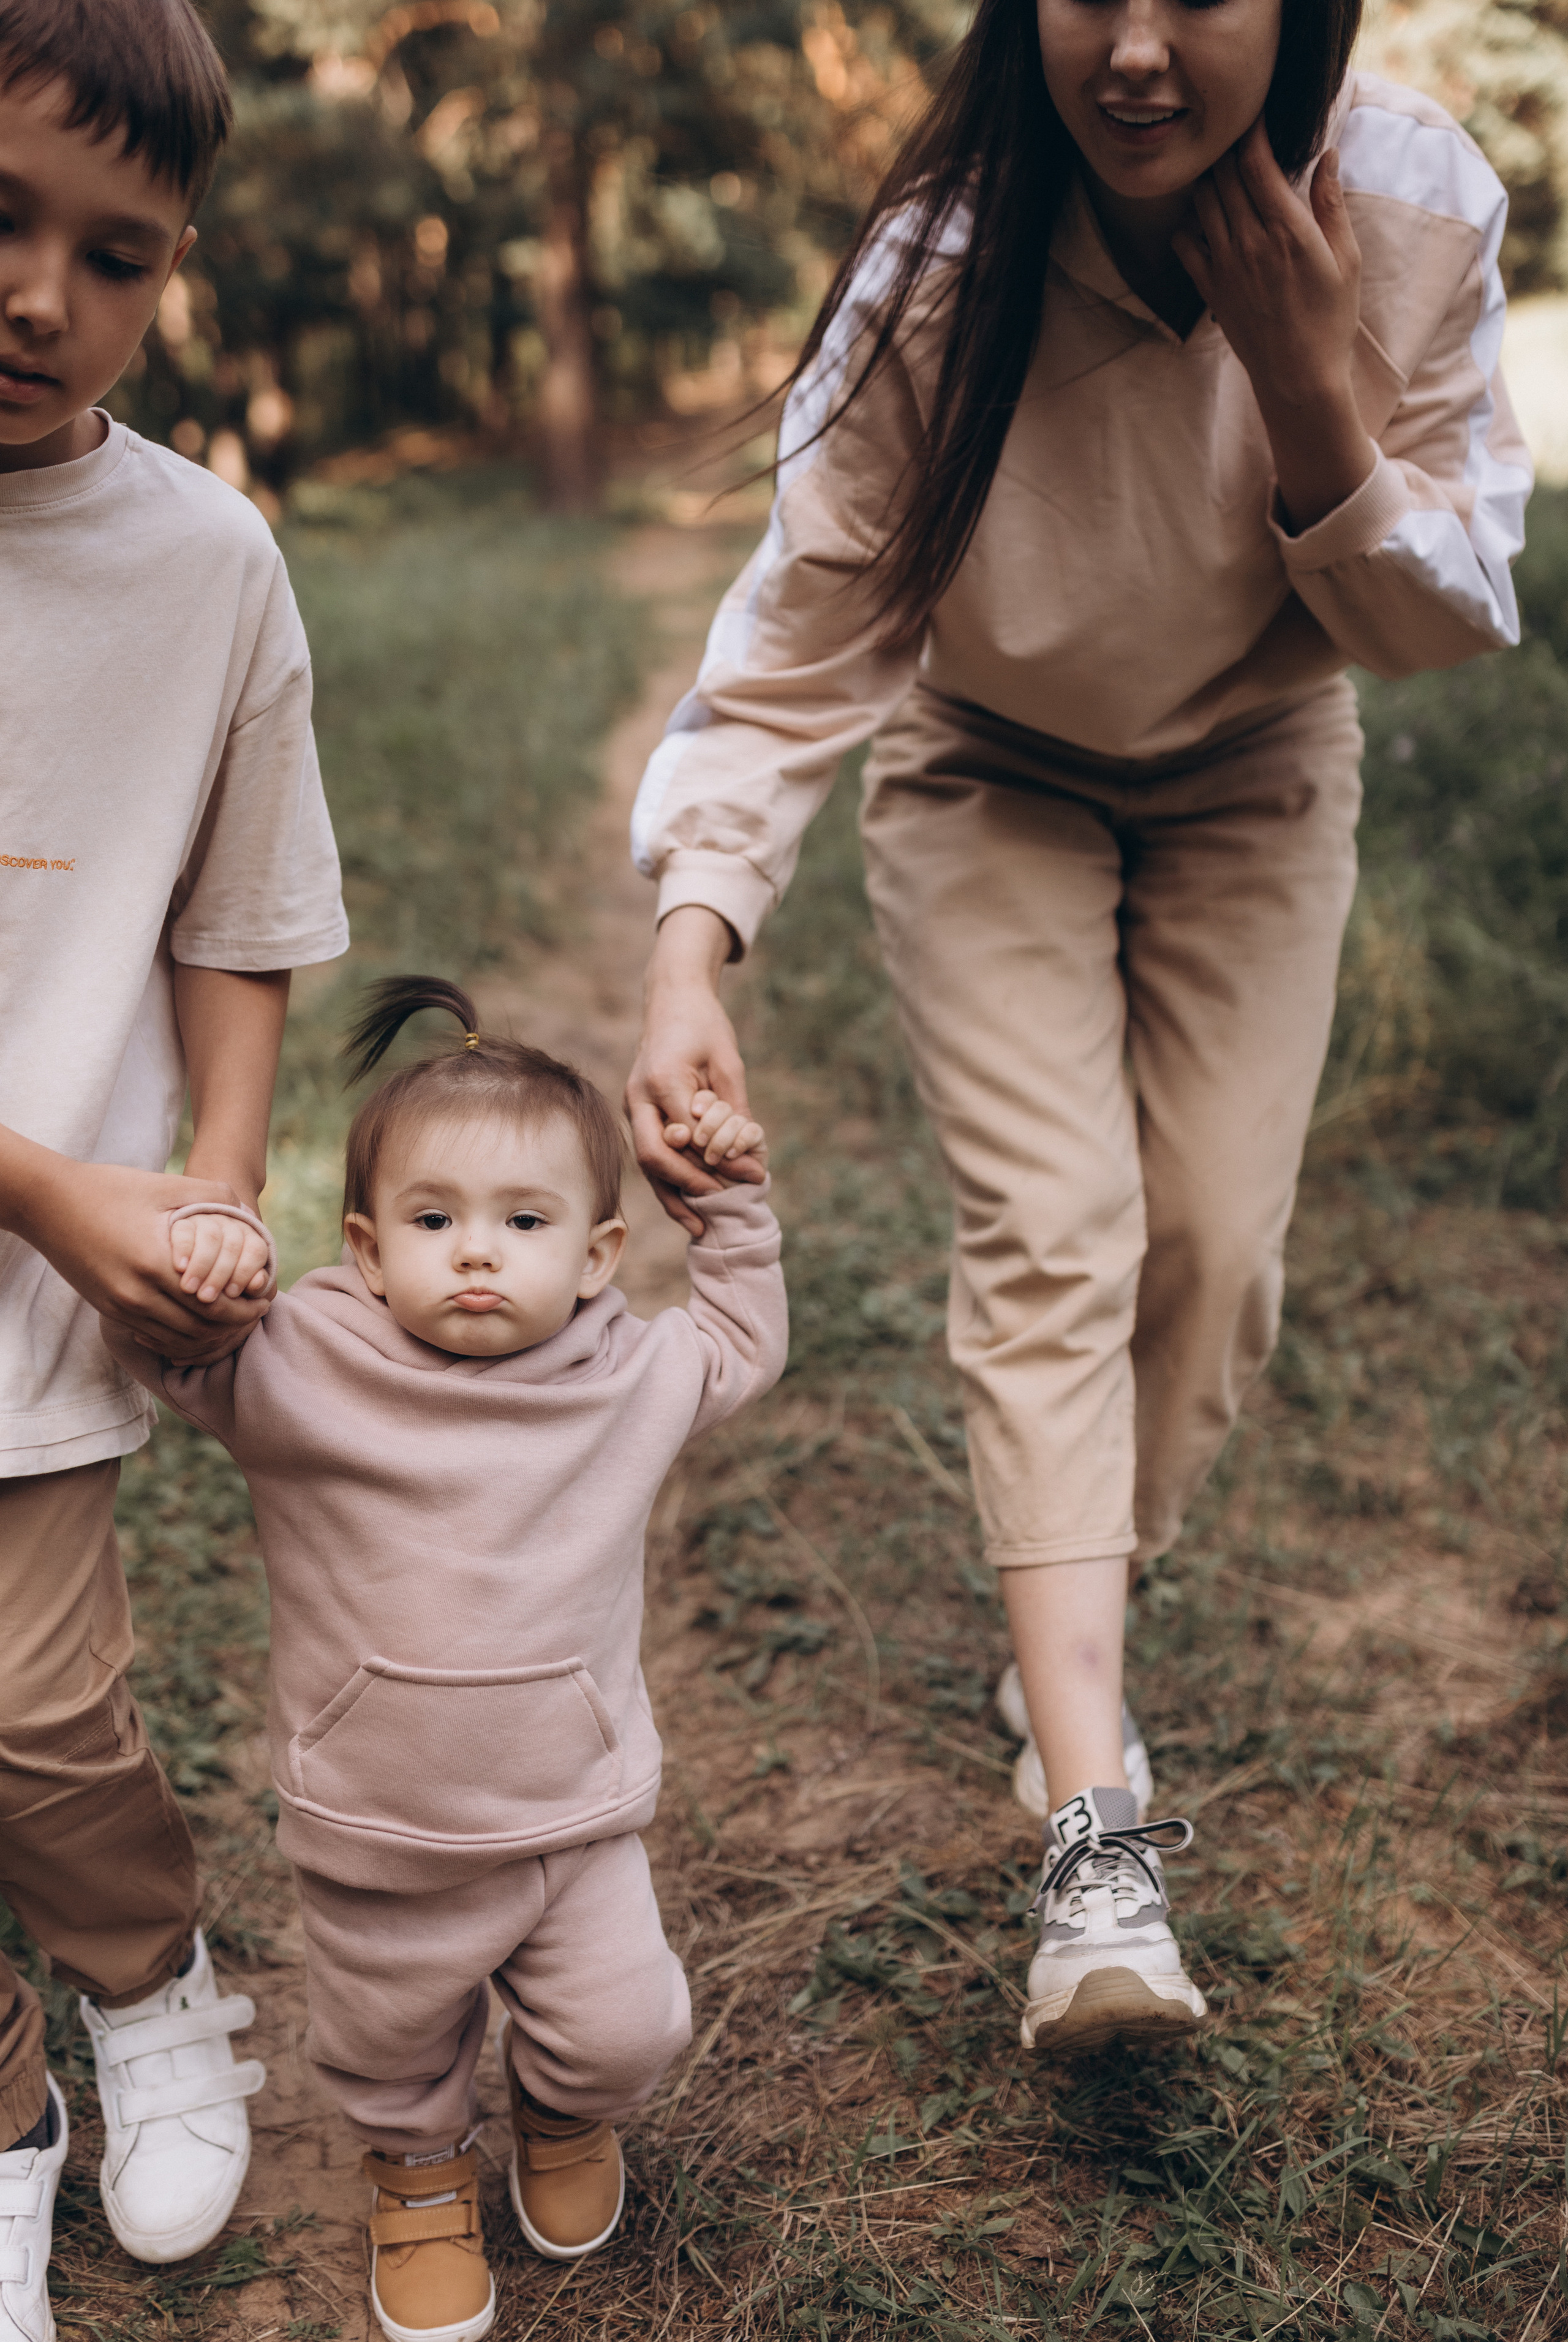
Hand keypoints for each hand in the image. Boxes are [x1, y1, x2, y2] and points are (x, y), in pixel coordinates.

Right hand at [5, 1147, 271, 1361]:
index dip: (245, 1308)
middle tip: (254, 1315)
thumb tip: (249, 1214)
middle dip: (234, 1326)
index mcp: (156, 1263)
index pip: (214, 1304)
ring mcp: (120, 1306)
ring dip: (210, 1337)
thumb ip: (213, 1197)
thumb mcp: (165, 1185)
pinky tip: (196, 1325)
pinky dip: (180, 1338)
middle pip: (200, 1329)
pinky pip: (153, 1337)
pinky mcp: (108, 1310)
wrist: (48, 1203)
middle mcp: (136, 1294)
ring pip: (178, 1340)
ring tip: (231, 1323)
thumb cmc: (110, 1188)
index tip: (263, 1300)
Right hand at [627, 907, 765, 1235]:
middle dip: (689, 1186)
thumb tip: (747, 1155)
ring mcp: (633, 1107)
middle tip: (722, 1205)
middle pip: (654, 1156)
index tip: (752, 1175)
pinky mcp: (638, 1114)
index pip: (689, 1134)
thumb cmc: (705, 1026)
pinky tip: (688, 1207)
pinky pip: (650, 1155)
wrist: (672, 1000)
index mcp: (662, 1079)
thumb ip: (734, 1108)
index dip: (719, 1160)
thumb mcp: (729, 1063)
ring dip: (672, 1196)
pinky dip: (668, 1183)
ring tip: (700, 1227)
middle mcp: (638, 1097)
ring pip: (647, 1164)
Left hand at [1173, 123, 1375, 530]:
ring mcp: (1224, 266)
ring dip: (1209, 179)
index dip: (1251, 131)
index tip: (1255, 114)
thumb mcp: (1345, 257)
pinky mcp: (1209, 288)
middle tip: (1237, 136)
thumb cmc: (1330, 318)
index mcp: (1286, 229)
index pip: (1255, 162)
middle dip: (1228, 148)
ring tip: (1223, 170)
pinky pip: (1184, 242)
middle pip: (1222, 175)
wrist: (1299, 378)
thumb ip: (1331, 203)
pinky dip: (1189, 221)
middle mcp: (1249, 242)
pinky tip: (1206, 217)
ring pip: (1201, 202)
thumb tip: (1328, 154)